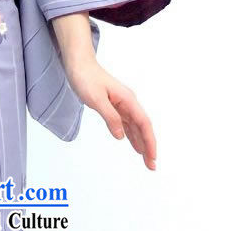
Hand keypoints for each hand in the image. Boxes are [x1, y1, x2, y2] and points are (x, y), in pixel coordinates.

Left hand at [64, 55, 156, 170]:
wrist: (78, 64)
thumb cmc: (86, 78)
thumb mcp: (96, 99)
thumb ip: (110, 118)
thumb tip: (121, 136)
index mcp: (128, 99)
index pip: (144, 123)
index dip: (150, 141)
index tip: (153, 156)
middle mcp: (128, 102)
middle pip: (143, 127)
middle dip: (149, 146)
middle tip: (152, 166)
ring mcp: (122, 105)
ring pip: (136, 127)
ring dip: (142, 143)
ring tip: (146, 160)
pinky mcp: (115, 106)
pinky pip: (127, 124)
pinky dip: (132, 136)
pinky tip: (134, 146)